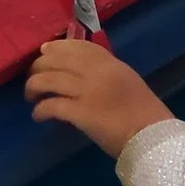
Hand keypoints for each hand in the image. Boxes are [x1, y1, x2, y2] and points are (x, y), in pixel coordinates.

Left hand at [25, 39, 174, 154]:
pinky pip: (51, 106)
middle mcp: (97, 73)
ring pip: (47, 80)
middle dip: (38, 67)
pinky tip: (38, 116)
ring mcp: (88, 91)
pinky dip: (40, 110)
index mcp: (111, 64)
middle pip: (56, 60)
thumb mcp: (128, 82)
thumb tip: (80, 75)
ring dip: (33, 88)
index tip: (44, 51)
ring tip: (30, 97)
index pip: (79, 47)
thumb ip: (107, 74)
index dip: (57, 47)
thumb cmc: (145, 115)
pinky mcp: (81, 113)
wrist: (154, 138)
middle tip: (32, 78)